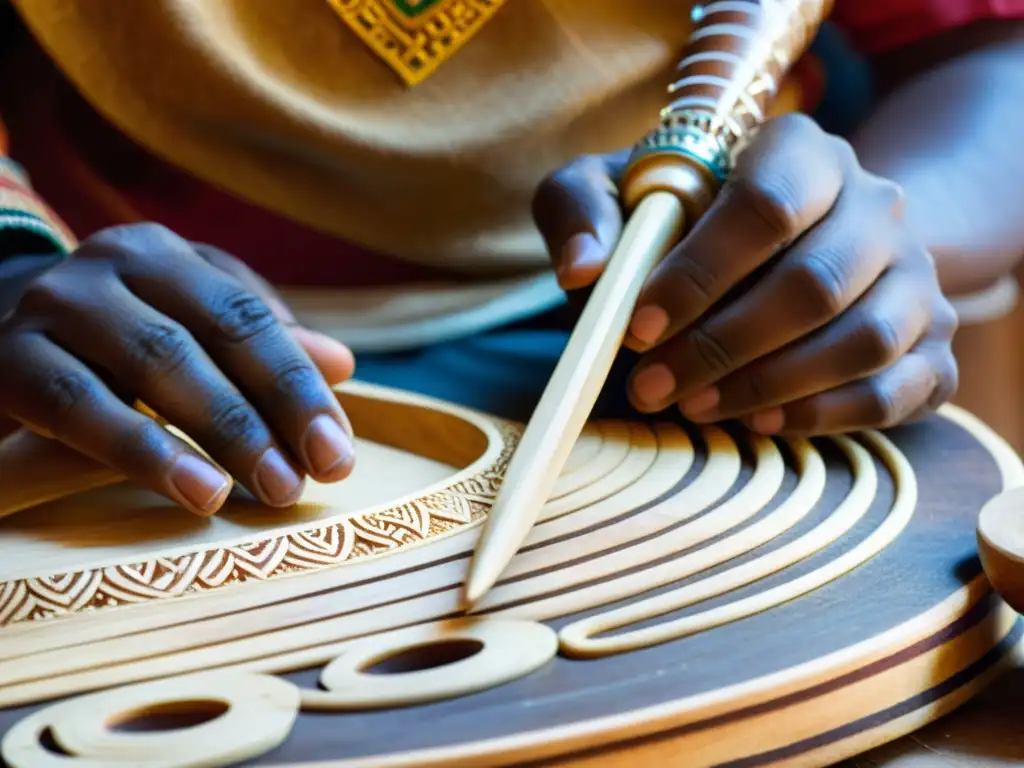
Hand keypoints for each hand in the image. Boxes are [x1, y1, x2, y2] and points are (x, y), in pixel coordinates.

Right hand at [0, 223, 356, 514]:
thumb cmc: (104, 340)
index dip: (299, 383)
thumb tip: (340, 364)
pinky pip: (81, 405)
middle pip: (212, 334)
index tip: (338, 446)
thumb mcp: (181, 327)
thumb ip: (255, 343)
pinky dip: (145, 450)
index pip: (248, 316)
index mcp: (163, 255)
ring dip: (225, 431)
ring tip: (275, 488)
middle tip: (322, 473)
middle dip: (275, 408)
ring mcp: (51, 305)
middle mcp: (109, 265)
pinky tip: (197, 490)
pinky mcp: (3, 359)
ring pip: (155, 363)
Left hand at [534, 114, 958, 434]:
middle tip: (649, 387)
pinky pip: (895, 390)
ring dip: (767, 386)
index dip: (697, 274)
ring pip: (862, 341)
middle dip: (719, 348)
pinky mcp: (932, 342)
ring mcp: (914, 275)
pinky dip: (823, 415)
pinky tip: (758, 422)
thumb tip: (584, 270)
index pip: (763, 207)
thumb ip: (582, 208)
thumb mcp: (618, 192)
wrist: (793, 244)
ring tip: (693, 407)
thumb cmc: (686, 220)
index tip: (636, 328)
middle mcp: (874, 205)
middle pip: (813, 284)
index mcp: (802, 151)